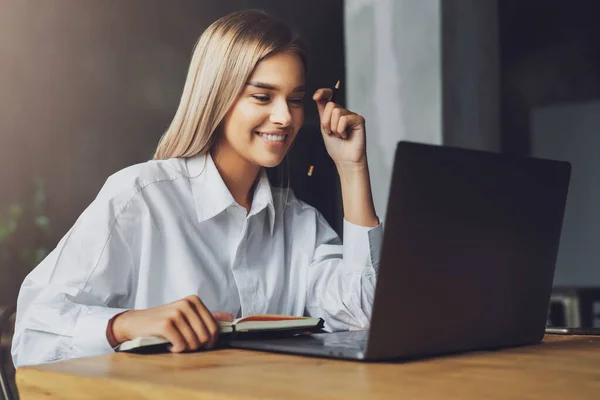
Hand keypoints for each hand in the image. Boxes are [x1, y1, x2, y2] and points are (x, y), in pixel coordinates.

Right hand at [108, 295, 233, 352]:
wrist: (136, 323)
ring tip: (176, 343)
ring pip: (194, 342)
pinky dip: (176, 349)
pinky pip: (181, 344)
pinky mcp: (166, 323)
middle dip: (197, 346)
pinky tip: (169, 344)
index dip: (210, 341)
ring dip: (185, 348)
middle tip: (185, 344)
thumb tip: (231, 317)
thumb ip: (209, 316)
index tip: (201, 345)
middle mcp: (187, 304)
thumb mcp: (187, 315)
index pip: (214, 327)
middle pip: (205, 336)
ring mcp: (176, 312)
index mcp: (194, 301)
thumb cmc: (164, 320)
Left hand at [313, 88, 366, 167]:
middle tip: (330, 133)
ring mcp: (352, 115)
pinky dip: (341, 130)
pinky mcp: (359, 120)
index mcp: (334, 113)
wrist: (344, 159)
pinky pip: (344, 119)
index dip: (322, 92)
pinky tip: (345, 136)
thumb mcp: (324, 127)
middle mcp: (344, 112)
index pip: (328, 97)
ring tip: (339, 135)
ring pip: (337, 112)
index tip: (315, 96)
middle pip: (330, 105)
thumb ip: (322, 112)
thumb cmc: (336, 146)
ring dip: (334, 128)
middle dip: (326, 121)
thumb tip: (317, 97)